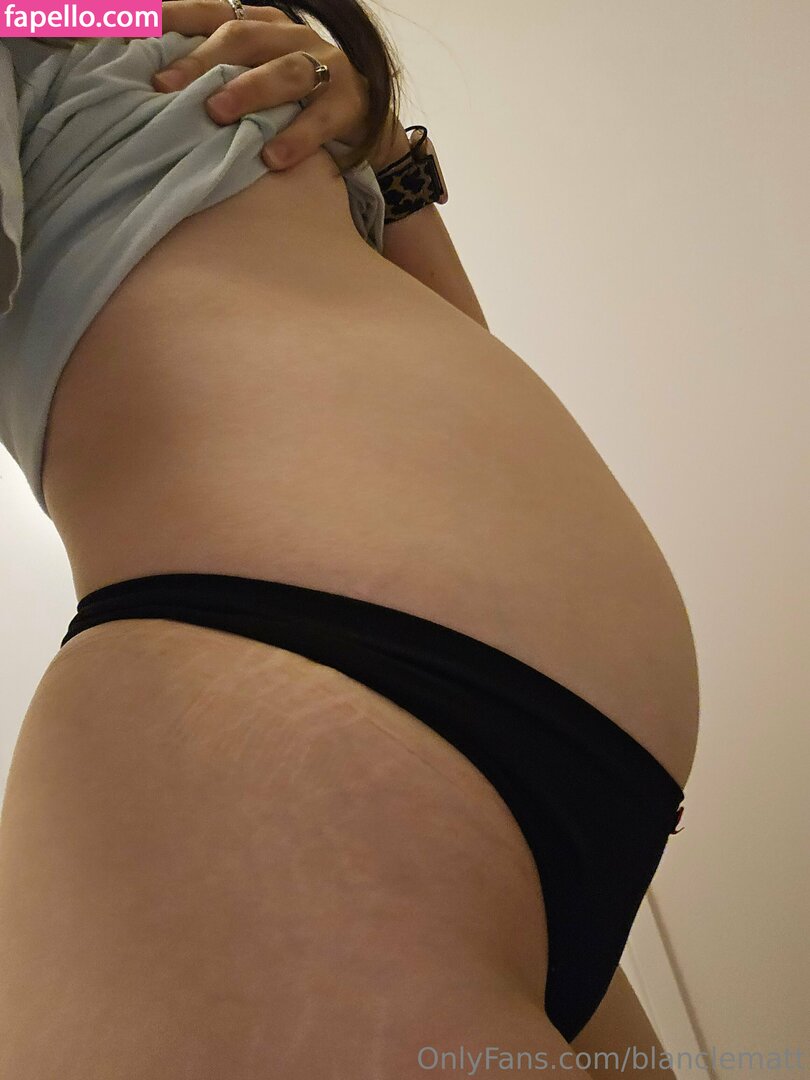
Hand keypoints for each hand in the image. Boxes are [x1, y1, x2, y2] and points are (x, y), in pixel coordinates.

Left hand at [151, 0, 370, 170]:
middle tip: (164, 86)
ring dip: (248, 91)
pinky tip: (271, 158)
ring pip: (285, 71)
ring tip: (217, 113)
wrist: (365, 119)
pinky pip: (321, 120)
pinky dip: (296, 138)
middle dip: (201, 60)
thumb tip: (153, 88)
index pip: (212, 10)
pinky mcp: (350, 103)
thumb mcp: (256, 77)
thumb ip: (216, 75)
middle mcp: (292, 36)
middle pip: (242, 37)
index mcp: (262, 23)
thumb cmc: (295, 101)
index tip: (132, 27)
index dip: (173, 16)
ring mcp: (325, 66)